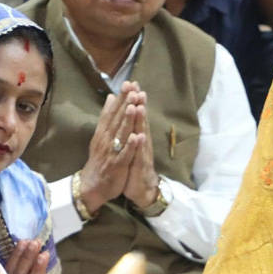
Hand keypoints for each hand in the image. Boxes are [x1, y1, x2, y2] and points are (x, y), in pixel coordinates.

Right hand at [79, 83, 138, 215]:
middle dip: (125, 104)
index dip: (121, 98)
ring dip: (127, 120)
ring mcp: (112, 152)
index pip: (113, 111)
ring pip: (120, 134)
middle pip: (117, 119)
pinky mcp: (117, 165)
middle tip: (132, 88)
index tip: (128, 83)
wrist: (92, 185)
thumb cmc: (100, 159)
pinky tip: (136, 136)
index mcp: (103, 132)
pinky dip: (130, 146)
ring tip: (134, 106)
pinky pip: (124, 154)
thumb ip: (107, 117)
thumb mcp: (101, 136)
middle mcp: (106, 139)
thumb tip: (111, 97)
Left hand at [122, 86, 160, 209]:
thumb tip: (130, 114)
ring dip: (142, 121)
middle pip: (141, 122)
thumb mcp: (131, 146)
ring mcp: (142, 153)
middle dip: (139, 105)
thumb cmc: (135, 166)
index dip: (133, 100)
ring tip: (140, 106)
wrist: (143, 189)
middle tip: (138, 88)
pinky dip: (139, 145)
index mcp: (136, 137)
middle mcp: (142, 143)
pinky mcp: (140, 166)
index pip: (135, 116)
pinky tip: (140, 136)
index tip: (132, 84)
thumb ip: (130, 130)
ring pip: (142, 135)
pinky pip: (140, 155)